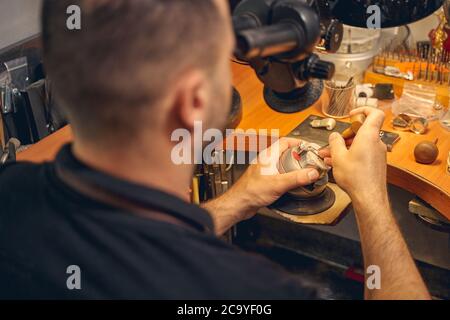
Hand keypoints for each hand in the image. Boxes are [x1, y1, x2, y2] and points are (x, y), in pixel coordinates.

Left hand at [203, 138, 319, 234]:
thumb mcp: (277, 184)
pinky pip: (279, 174)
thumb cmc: (250, 192)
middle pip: (285, 152)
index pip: (285, 142)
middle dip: (298, 156)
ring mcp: (265, 171)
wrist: (239, 204)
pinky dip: (287, 176)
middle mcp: (266, 162)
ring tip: (303, 172)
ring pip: (282, 164)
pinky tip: (291, 184)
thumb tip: (312, 173)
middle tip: (309, 161)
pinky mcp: (265, 180)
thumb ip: (296, 178)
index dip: (298, 142)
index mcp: (268, 156)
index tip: (309, 147)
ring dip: (293, 167)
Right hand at [319, 107, 387, 203]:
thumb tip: (334, 136)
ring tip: (330, 155)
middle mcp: (376, 143)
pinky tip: (338, 163)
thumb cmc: (356, 178)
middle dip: (346, 135)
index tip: (352, 114)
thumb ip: (335, 143)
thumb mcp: (338, 157)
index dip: (363, 110)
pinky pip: (363, 153)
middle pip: (362, 130)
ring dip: (345, 147)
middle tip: (334, 143)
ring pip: (360, 144)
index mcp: (369, 136)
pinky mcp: (376, 163)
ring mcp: (378, 154)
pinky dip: (351, 155)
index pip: (374, 113)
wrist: (369, 197)